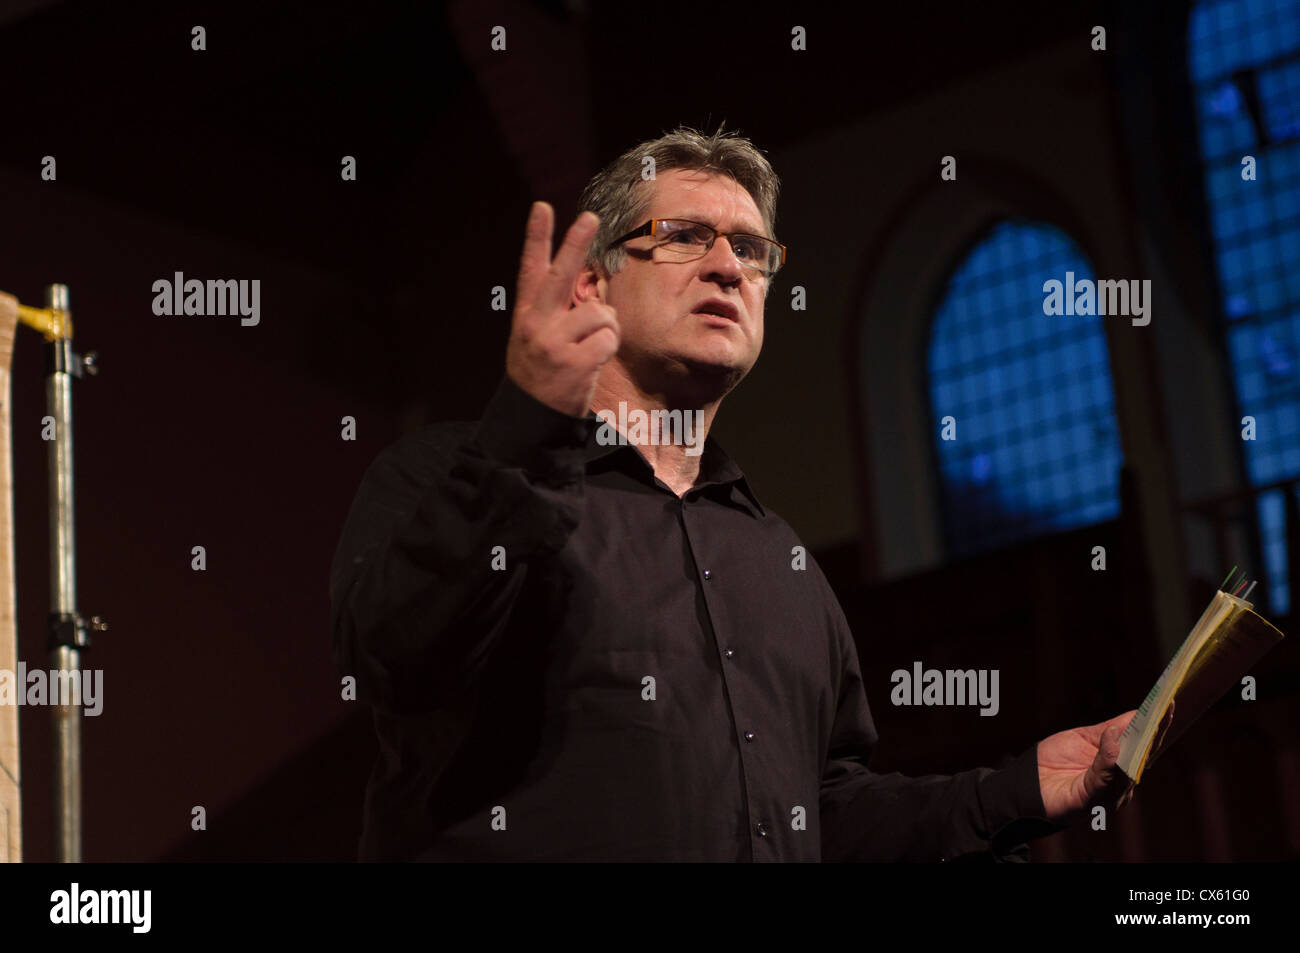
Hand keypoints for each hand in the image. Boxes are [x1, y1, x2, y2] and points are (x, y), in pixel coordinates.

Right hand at [506, 202, 619, 417]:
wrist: (531, 417)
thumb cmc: (543, 372)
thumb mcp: (536, 338)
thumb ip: (557, 313)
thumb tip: (594, 293)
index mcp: (526, 314)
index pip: (531, 268)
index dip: (537, 236)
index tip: (542, 207)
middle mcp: (536, 323)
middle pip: (562, 274)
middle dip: (576, 242)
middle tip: (590, 217)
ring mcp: (553, 342)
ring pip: (601, 313)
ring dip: (606, 329)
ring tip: (589, 348)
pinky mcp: (574, 362)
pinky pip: (608, 339)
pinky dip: (608, 349)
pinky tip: (592, 363)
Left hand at [1036, 703, 1173, 825]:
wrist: (1027, 783)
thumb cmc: (1054, 761)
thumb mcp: (1083, 738)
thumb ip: (1108, 730)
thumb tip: (1136, 714)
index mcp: (1120, 766)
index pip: (1144, 745)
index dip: (1157, 726)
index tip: (1168, 704)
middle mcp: (1120, 783)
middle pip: (1143, 758)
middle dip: (1154, 734)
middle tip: (1164, 711)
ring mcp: (1108, 795)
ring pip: (1127, 770)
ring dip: (1133, 745)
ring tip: (1139, 722)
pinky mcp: (1091, 801)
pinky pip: (1105, 779)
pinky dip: (1110, 760)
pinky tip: (1112, 742)